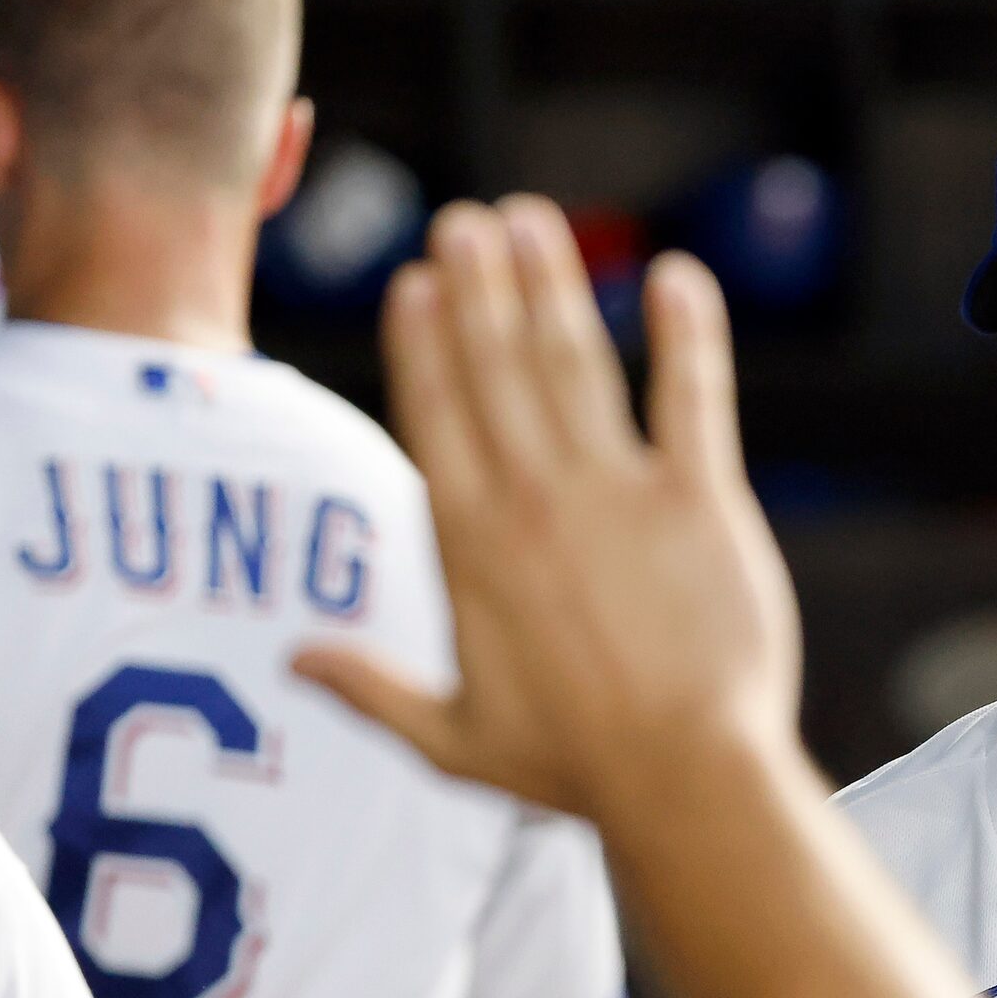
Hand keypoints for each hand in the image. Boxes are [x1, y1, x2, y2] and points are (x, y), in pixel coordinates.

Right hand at [294, 197, 802, 820]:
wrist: (686, 778)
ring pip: (574, 361)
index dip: (424, 341)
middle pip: (496, 366)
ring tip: (532, 223)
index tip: (416, 282)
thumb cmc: (575, 767)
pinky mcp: (702, 499)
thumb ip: (373, 689)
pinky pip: (692, 394)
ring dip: (551, 283)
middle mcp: (534, 499)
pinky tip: (677, 275)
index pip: (435, 415)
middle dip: (479, 284)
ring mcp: (619, 492)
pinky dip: (686, 330)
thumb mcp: (452, 740)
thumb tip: (294, 659)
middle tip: (468, 220)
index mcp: (469, 545)